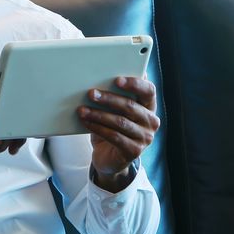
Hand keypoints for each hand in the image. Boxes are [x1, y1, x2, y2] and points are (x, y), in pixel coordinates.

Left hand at [78, 76, 160, 191]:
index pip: (148, 91)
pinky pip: (114, 136)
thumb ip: (116, 95)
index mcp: (150, 106)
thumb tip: (99, 76)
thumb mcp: (115, 111)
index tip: (117, 80)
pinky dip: (98, 128)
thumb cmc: (113, 127)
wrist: (110, 158)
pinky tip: (86, 122)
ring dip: (99, 114)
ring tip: (82, 110)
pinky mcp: (134, 151)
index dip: (135, 84)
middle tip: (91, 93)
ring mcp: (145, 138)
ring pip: (120, 122)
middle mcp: (151, 121)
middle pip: (130, 106)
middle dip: (109, 99)